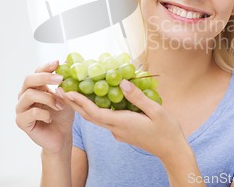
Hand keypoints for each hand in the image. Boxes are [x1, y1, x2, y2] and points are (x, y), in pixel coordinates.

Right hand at [15, 60, 75, 153]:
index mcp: (35, 87)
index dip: (46, 67)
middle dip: (45, 77)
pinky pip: (32, 112)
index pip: (37, 72)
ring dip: (48, 98)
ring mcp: (21, 108)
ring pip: (29, 95)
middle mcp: (25, 96)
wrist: (61, 137)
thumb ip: (65, 83)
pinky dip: (45, 113)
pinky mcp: (21, 121)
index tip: (57, 63)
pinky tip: (51, 118)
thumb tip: (66, 64)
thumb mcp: (67, 96)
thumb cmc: (63, 115)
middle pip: (28, 80)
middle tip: (60, 79)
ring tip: (60, 106)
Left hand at [64, 79, 186, 160]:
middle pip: (90, 116)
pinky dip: (95, 110)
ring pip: (96, 119)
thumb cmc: (167, 130)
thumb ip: (137, 97)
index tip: (69, 91)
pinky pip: (105, 120)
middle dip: (75, 104)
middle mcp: (116, 129)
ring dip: (83, 107)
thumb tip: (122, 83)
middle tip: (62, 90)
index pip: (95, 113)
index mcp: (122, 123)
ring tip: (73, 94)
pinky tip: (95, 101)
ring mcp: (119, 132)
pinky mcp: (123, 132)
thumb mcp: (156, 110)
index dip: (80, 102)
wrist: (172, 151)